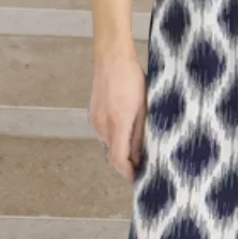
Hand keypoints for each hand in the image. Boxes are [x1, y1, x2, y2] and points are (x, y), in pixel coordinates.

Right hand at [87, 48, 146, 181]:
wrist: (111, 58)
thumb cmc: (132, 79)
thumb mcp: (144, 107)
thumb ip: (140, 133)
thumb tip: (141, 155)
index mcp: (117, 125)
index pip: (119, 161)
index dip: (129, 174)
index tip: (139, 180)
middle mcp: (102, 126)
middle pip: (113, 155)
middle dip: (127, 164)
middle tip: (144, 167)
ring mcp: (95, 120)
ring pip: (109, 144)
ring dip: (122, 150)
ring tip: (140, 148)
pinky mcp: (93, 114)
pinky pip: (105, 133)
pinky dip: (116, 138)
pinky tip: (128, 130)